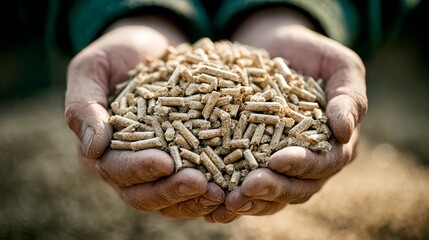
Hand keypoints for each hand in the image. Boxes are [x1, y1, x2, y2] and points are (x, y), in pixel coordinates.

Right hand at [65, 16, 223, 218]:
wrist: (148, 49)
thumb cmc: (115, 56)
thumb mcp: (92, 70)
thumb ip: (84, 105)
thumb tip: (93, 148)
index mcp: (101, 151)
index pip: (116, 169)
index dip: (139, 169)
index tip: (165, 161)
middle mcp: (127, 168)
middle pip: (145, 195)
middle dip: (172, 191)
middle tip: (200, 184)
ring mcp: (157, 169)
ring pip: (172, 199)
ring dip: (196, 199)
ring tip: (221, 193)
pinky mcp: (183, 163)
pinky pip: (195, 185)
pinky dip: (212, 189)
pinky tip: (233, 186)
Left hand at [210, 8, 366, 218]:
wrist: (278, 48)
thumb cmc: (313, 55)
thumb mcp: (339, 66)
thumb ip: (349, 97)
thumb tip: (344, 131)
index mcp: (336, 145)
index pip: (324, 163)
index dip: (302, 165)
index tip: (276, 160)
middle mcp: (311, 163)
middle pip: (297, 188)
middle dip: (272, 189)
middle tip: (247, 187)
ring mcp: (282, 167)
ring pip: (271, 194)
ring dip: (251, 200)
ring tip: (228, 201)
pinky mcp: (256, 163)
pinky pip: (247, 185)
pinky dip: (233, 193)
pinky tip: (214, 197)